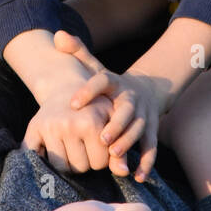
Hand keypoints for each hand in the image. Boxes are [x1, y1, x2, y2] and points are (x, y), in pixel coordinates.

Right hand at [23, 83, 117, 175]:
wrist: (67, 86)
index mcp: (91, 124)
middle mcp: (68, 125)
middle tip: (83, 146)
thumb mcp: (112, 123)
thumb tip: (124, 173)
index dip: (100, 157)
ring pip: (61, 168)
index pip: (100, 163)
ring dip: (67, 163)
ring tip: (71, 147)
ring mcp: (49, 128)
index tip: (98, 144)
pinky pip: (36, 158)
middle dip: (84, 161)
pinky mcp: (33, 129)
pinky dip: (42, 159)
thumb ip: (121, 149)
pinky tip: (49, 150)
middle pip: (80, 167)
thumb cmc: (94, 108)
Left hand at [53, 31, 160, 182]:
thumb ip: (77, 52)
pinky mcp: (151, 131)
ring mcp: (143, 115)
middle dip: (116, 124)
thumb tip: (58, 35)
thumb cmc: (109, 85)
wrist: (144, 91)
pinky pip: (152, 148)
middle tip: (101, 138)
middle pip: (126, 110)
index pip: (102, 81)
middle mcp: (130, 98)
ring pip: (140, 130)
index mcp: (113, 82)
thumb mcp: (94, 66)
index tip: (72, 103)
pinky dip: (147, 162)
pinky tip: (137, 175)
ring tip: (114, 156)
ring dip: (129, 143)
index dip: (88, 90)